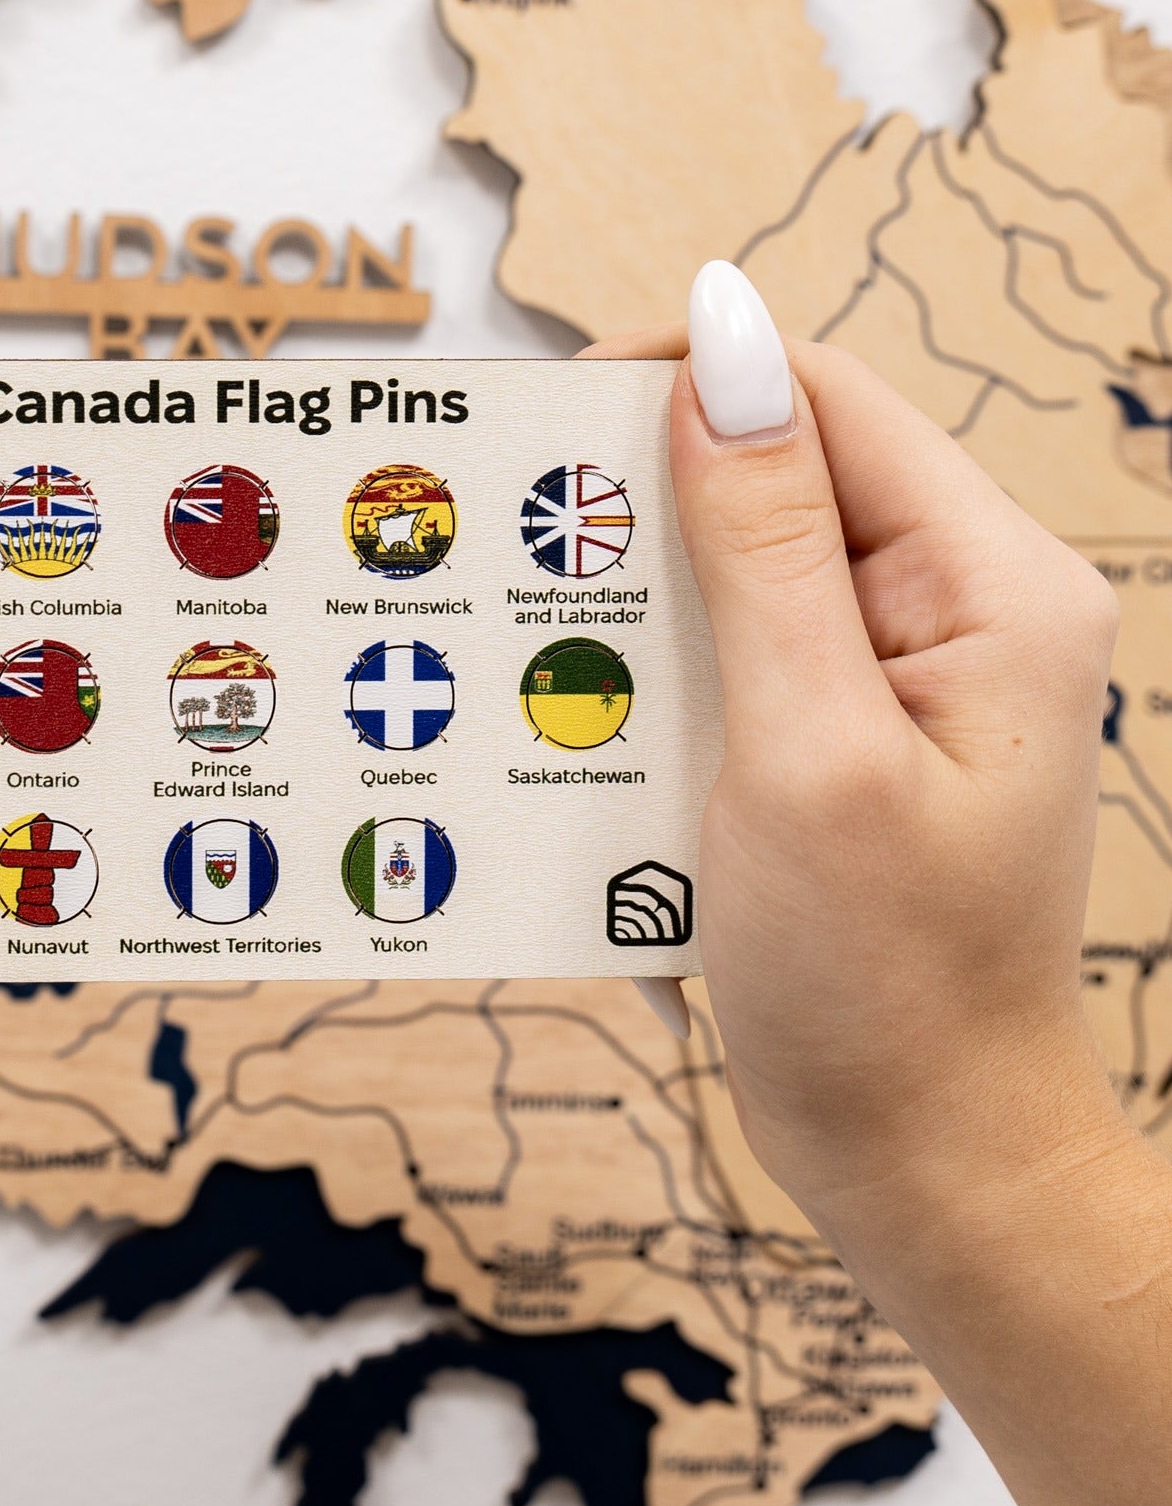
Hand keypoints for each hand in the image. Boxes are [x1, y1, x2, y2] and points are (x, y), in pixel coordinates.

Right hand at [596, 263, 1171, 1505]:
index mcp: (988, 586)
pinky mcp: (841, 739)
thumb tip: (722, 348)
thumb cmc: (881, 980)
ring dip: (634, 586)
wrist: (923, 1157)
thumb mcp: (806, 747)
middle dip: (642, 491)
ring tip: (533, 633)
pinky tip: (581, 710)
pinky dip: (651, 663)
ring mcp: (898, 678)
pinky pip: (735, 651)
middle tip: (518, 539)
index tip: (551, 420)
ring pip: (742, 562)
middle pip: (780, 471)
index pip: (824, 400)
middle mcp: (956, 610)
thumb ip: (762, 544)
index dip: (687, 378)